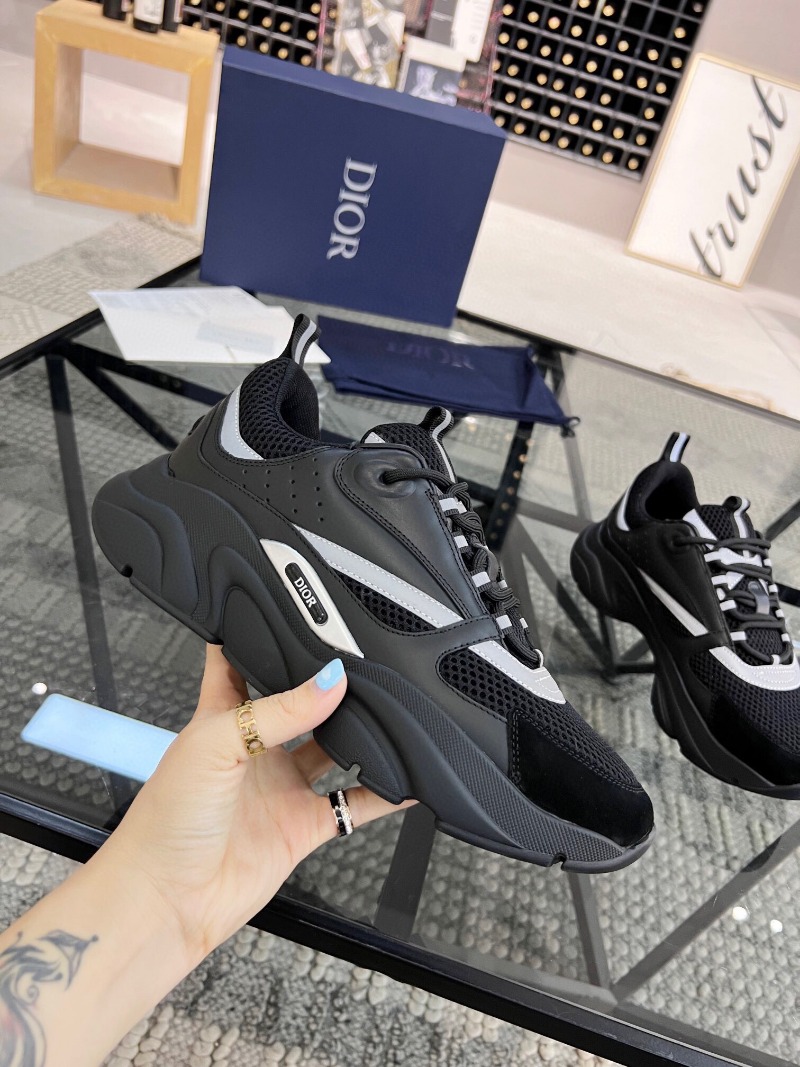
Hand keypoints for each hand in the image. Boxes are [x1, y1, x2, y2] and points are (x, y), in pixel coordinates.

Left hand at [102, 646, 412, 963]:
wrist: (167, 900)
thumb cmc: (166, 819)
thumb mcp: (216, 744)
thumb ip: (277, 712)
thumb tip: (330, 681)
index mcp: (222, 716)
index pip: (242, 661)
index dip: (263, 634)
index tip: (297, 610)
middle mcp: (255, 748)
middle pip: (300, 704)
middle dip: (328, 685)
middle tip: (365, 661)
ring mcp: (281, 786)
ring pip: (334, 749)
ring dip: (361, 734)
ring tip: (393, 708)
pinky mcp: (302, 826)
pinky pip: (352, 804)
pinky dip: (384, 793)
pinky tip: (407, 778)